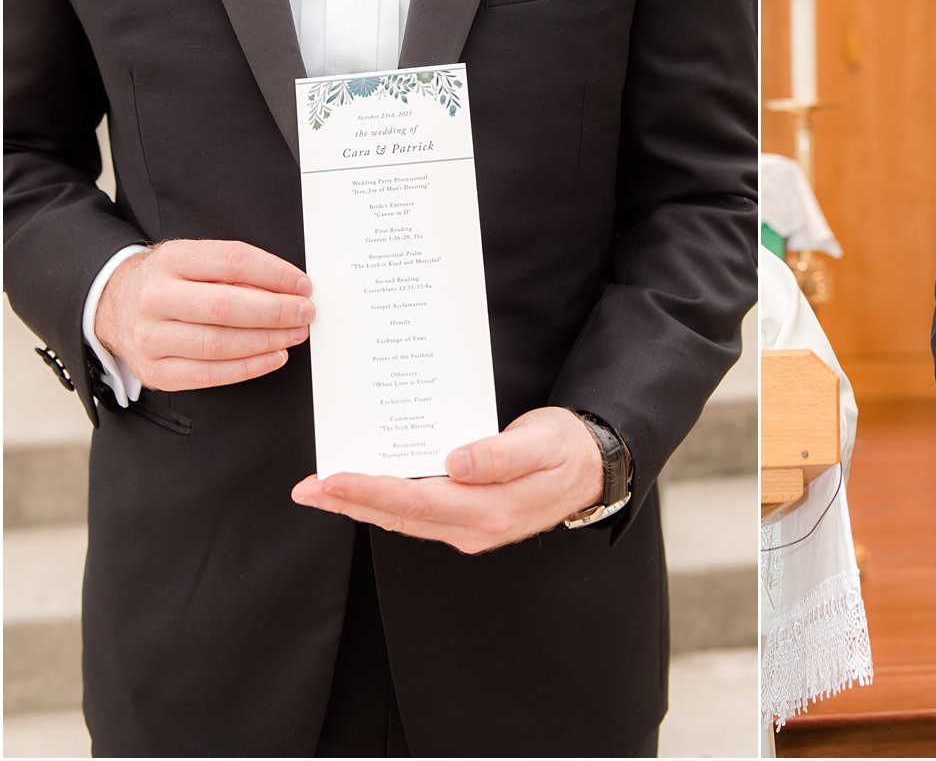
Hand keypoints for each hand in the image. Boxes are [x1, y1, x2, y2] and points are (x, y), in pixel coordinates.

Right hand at [95, 240, 312, 390]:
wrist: (114, 305)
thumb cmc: (171, 281)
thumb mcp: (195, 260)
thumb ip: (237, 270)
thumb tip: (291, 288)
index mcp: (171, 260)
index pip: (233, 262)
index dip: (276, 274)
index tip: (303, 285)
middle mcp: (155, 297)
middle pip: (225, 307)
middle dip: (276, 311)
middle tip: (305, 312)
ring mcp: (150, 337)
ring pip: (218, 343)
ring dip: (267, 341)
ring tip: (295, 334)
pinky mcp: (154, 371)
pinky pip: (208, 375)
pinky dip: (248, 368)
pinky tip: (274, 357)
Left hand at [290, 407, 605, 553]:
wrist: (593, 467)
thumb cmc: (567, 450)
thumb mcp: (541, 444)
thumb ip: (499, 455)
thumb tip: (456, 462)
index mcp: (489, 511)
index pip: (416, 503)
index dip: (370, 491)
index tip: (331, 480)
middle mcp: (474, 527)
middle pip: (399, 516)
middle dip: (349, 501)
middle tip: (305, 489)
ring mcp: (470, 528)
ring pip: (404, 518)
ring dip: (361, 503)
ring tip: (322, 489)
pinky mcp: (469, 518)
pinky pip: (418, 513)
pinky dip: (387, 500)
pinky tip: (367, 486)